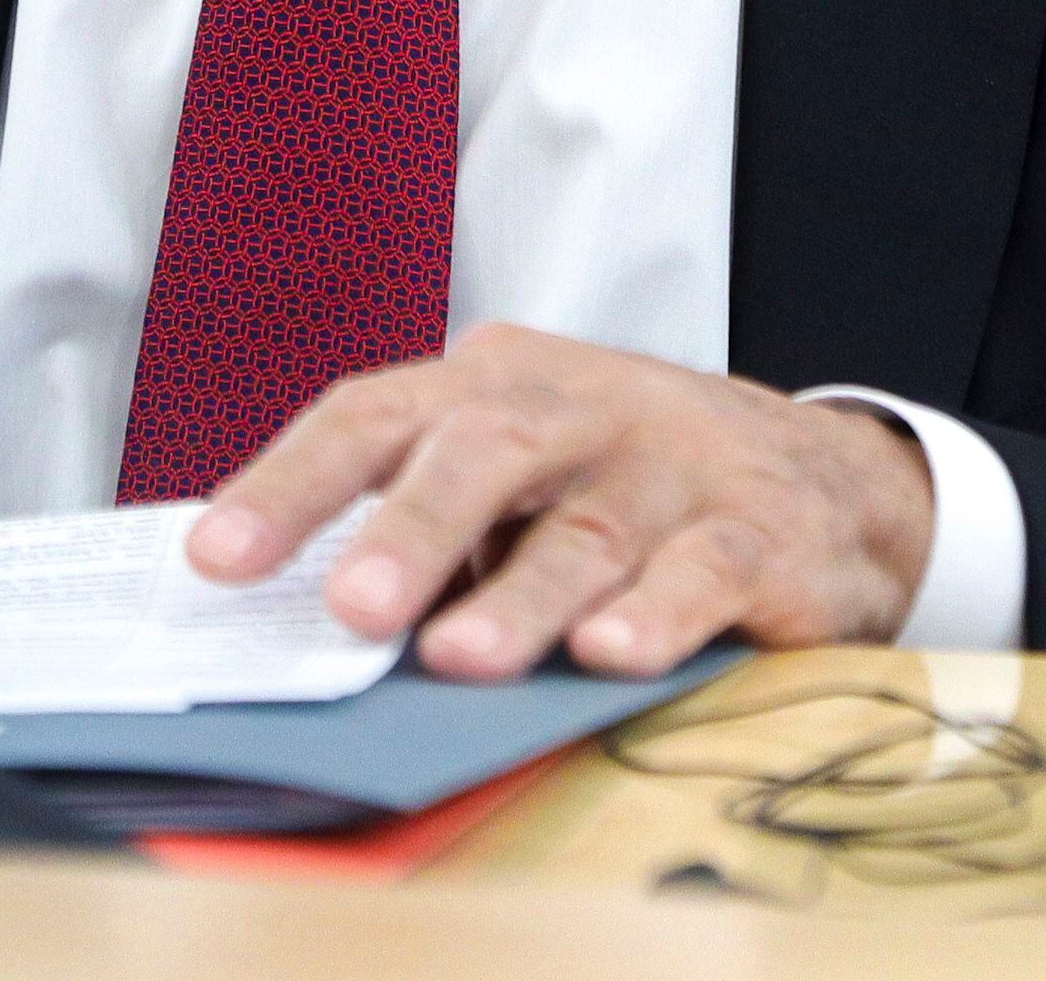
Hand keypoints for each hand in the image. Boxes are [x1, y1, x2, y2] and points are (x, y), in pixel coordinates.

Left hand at [185, 324, 932, 678]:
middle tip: (348, 609)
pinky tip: (610, 655)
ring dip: (519, 600)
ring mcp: (672, 467)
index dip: (291, 484)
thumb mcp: (521, 475)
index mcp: (494, 386)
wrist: (830, 478)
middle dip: (409, 532)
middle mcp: (580, 410)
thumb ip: (429, 526)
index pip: (375, 415)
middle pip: (481, 452)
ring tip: (458, 660)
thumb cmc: (628, 483)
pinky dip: (656, 614)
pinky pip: (703, 570)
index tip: (215, 560)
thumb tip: (295, 618)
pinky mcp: (759, 531)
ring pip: (584, 529)